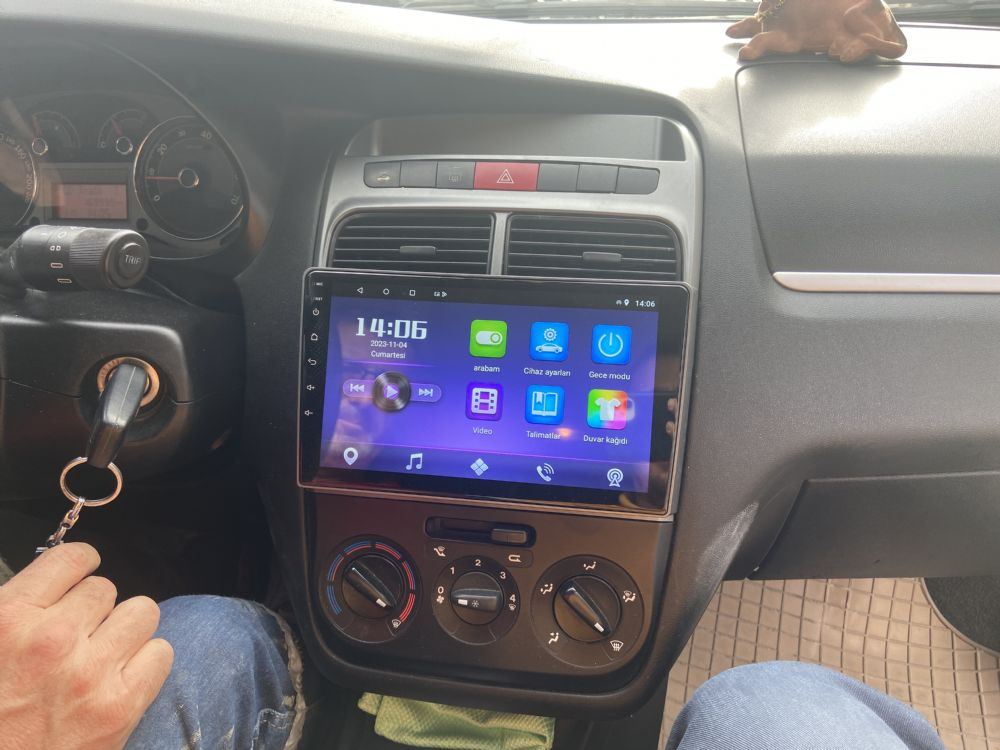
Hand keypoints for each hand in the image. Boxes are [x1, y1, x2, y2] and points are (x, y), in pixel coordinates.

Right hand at [0, 543, 172, 749]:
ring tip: (103, 652)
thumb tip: (55, 581)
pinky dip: (146, 661)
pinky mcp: (120, 707)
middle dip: (94, 609)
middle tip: (78, 636)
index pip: (70, 558)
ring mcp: (91, 674)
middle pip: (105, 589)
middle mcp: (53, 640)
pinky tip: (121, 676)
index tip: (79, 577)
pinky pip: (161, 653)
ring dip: (125, 629)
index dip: (79, 565)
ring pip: (142, 612)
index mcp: (9, 619)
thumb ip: (17, 608)